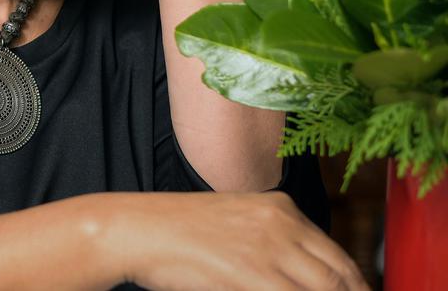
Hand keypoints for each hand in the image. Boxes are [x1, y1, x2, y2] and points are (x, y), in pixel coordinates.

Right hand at [110, 191, 368, 290]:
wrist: (137, 229)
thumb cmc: (177, 231)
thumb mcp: (235, 222)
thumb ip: (273, 242)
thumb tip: (301, 274)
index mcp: (280, 207)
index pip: (339, 257)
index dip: (352, 287)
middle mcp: (283, 222)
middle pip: (342, 277)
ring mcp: (271, 248)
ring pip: (326, 289)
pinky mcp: (255, 273)